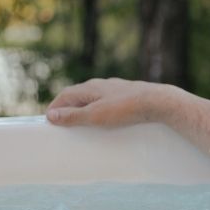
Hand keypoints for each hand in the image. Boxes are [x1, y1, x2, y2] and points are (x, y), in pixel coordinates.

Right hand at [46, 78, 177, 127]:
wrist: (159, 102)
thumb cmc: (127, 108)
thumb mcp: (96, 115)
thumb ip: (74, 115)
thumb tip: (51, 115)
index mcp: (90, 87)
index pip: (65, 95)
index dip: (56, 108)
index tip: (50, 122)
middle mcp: (102, 85)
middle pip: (79, 96)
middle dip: (69, 109)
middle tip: (64, 125)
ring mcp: (116, 89)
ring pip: (94, 98)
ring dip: (85, 110)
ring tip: (83, 125)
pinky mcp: (129, 95)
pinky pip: (108, 102)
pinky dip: (101, 111)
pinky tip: (107, 120)